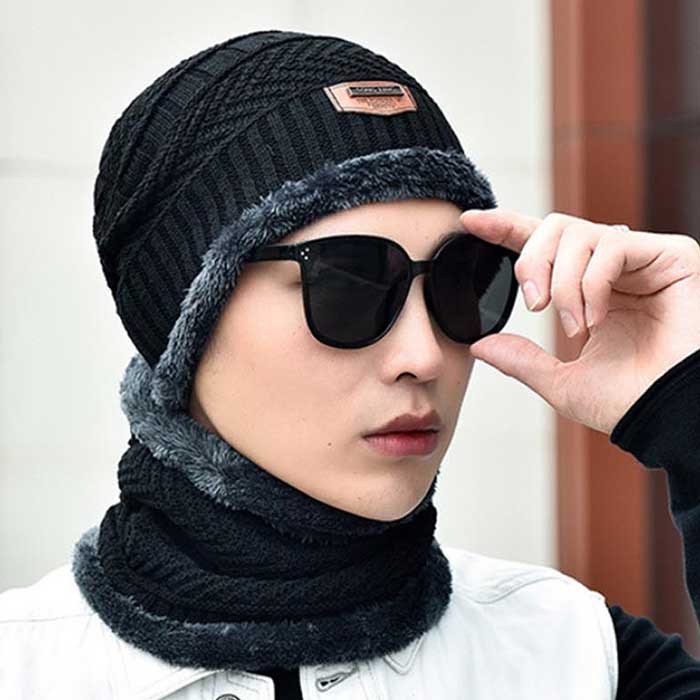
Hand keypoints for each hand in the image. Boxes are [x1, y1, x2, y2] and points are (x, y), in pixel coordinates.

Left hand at [459, 208, 699, 434]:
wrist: (670, 418)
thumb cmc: (628, 401)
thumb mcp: (561, 382)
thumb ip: (522, 360)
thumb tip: (480, 345)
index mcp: (590, 290)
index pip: (545, 245)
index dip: (507, 228)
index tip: (471, 222)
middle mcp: (616, 268)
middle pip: (556, 226)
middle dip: (532, 262)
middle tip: (534, 305)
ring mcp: (644, 259)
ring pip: (580, 233)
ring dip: (564, 283)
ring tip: (574, 326)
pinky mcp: (673, 256)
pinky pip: (612, 246)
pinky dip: (592, 284)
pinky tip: (598, 318)